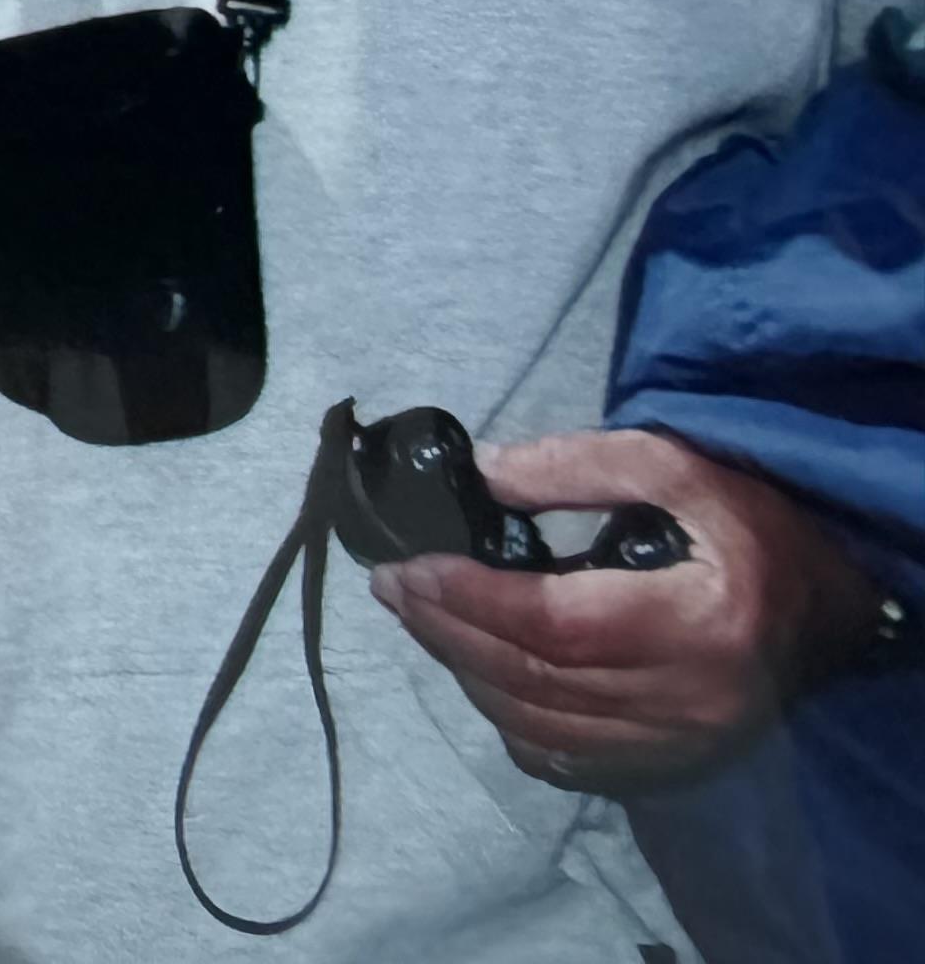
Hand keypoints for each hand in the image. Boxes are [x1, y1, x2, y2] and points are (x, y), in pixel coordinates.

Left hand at [374, 428, 882, 788]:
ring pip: (543, 726)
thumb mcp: (678, 467)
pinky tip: (480, 679)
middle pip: (536, 678)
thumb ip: (578, 465)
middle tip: (394, 589)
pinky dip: (512, 724)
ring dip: (468, 674)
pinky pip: (572, 761)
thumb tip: (483, 475)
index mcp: (698, 621)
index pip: (553, 624)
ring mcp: (685, 744)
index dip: (469, 598)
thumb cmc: (755, 528)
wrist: (834, 605)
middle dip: (448, 631)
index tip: (406, 568)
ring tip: (423, 620)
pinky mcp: (676, 764)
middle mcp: (692, 700)